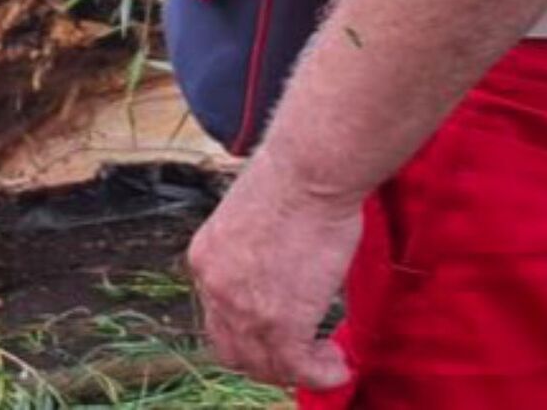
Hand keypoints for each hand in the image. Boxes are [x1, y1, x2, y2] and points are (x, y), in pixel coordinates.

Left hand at [189, 144, 362, 391]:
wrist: (309, 173)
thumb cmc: (294, 182)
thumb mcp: (254, 222)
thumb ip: (255, 255)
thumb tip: (279, 272)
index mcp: (205, 259)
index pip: (219, 317)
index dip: (252, 333)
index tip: (285, 333)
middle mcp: (214, 286)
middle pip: (234, 350)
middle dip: (270, 360)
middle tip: (306, 355)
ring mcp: (243, 308)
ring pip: (266, 365)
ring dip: (299, 369)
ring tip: (328, 358)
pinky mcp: (280, 323)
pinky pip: (300, 368)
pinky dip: (323, 374)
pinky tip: (341, 363)